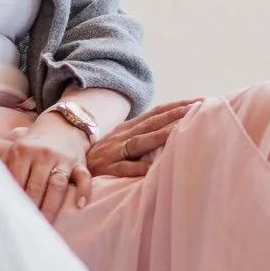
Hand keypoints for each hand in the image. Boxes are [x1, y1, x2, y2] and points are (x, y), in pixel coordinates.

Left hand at [0, 118, 90, 220]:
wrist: (61, 125)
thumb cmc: (33, 144)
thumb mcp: (17, 149)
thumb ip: (6, 166)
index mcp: (23, 150)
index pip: (16, 179)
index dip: (13, 198)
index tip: (9, 216)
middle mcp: (43, 153)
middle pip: (36, 185)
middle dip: (31, 208)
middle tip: (26, 226)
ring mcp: (62, 158)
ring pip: (57, 184)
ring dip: (51, 206)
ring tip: (45, 224)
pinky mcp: (79, 163)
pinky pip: (84, 177)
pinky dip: (84, 191)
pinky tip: (80, 205)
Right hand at [86, 98, 202, 178]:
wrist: (71, 168)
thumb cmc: (101, 158)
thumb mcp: (121, 143)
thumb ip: (142, 138)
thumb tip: (170, 134)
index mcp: (128, 129)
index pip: (155, 113)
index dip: (176, 106)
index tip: (198, 101)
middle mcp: (122, 136)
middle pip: (152, 123)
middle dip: (175, 115)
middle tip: (197, 108)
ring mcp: (114, 152)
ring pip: (141, 142)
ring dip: (161, 135)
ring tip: (180, 130)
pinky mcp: (106, 169)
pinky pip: (124, 168)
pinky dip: (138, 168)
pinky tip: (153, 168)